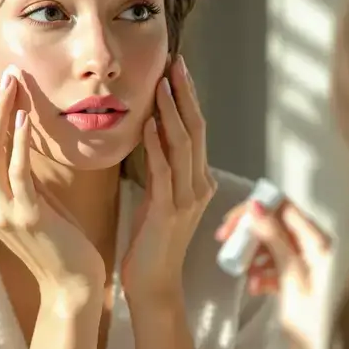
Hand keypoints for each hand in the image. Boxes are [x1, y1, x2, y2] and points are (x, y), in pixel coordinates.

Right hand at [0, 66, 106, 293]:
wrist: (73, 283)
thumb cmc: (60, 241)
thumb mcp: (35, 202)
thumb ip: (23, 176)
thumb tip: (23, 138)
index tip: (0, 86)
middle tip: (5, 76)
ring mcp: (2, 213)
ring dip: (1, 114)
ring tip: (13, 86)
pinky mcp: (25, 215)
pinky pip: (17, 170)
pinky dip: (17, 141)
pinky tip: (24, 118)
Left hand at [121, 56, 216, 300]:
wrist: (153, 284)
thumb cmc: (151, 242)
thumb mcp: (159, 196)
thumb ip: (161, 166)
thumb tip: (152, 130)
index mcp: (200, 180)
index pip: (197, 129)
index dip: (187, 98)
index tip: (176, 69)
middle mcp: (200, 185)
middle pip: (197, 129)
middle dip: (184, 94)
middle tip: (175, 63)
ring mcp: (188, 199)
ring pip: (184, 145)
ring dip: (171, 112)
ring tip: (161, 84)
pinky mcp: (169, 211)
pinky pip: (164, 171)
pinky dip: (156, 145)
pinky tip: (147, 125)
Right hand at [216, 197, 333, 348]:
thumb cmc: (314, 320)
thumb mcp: (292, 277)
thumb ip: (275, 240)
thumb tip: (256, 206)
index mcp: (320, 242)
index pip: (284, 208)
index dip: (255, 210)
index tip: (231, 225)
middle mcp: (317, 248)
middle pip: (277, 225)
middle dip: (251, 234)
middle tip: (226, 244)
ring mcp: (310, 265)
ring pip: (274, 245)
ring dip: (255, 255)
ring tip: (244, 275)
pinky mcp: (302, 281)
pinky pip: (278, 266)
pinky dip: (263, 273)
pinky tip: (255, 288)